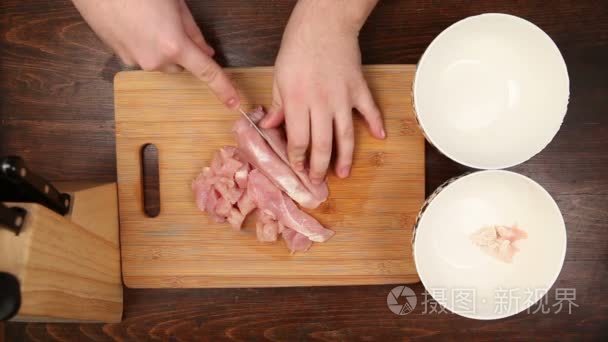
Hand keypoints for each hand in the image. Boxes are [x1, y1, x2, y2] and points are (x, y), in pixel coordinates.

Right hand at [72, 0, 239, 108]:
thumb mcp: (177, 6)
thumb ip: (194, 33)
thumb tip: (207, 52)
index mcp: (174, 46)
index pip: (207, 73)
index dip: (223, 88)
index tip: (233, 102)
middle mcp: (154, 60)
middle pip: (180, 66)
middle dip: (182, 52)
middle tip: (173, 25)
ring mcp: (134, 60)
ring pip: (159, 62)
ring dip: (161, 48)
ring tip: (149, 20)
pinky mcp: (117, 55)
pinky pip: (140, 56)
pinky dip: (143, 44)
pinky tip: (135, 23)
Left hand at [260, 0, 383, 182]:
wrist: (323, 22)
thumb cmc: (297, 47)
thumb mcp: (279, 75)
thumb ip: (276, 104)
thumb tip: (270, 127)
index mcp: (297, 100)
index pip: (298, 139)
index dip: (297, 158)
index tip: (297, 168)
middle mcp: (320, 103)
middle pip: (322, 144)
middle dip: (319, 166)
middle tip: (317, 180)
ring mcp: (342, 97)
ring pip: (345, 135)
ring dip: (345, 157)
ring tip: (343, 173)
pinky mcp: (358, 87)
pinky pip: (370, 109)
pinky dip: (376, 123)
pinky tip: (379, 137)